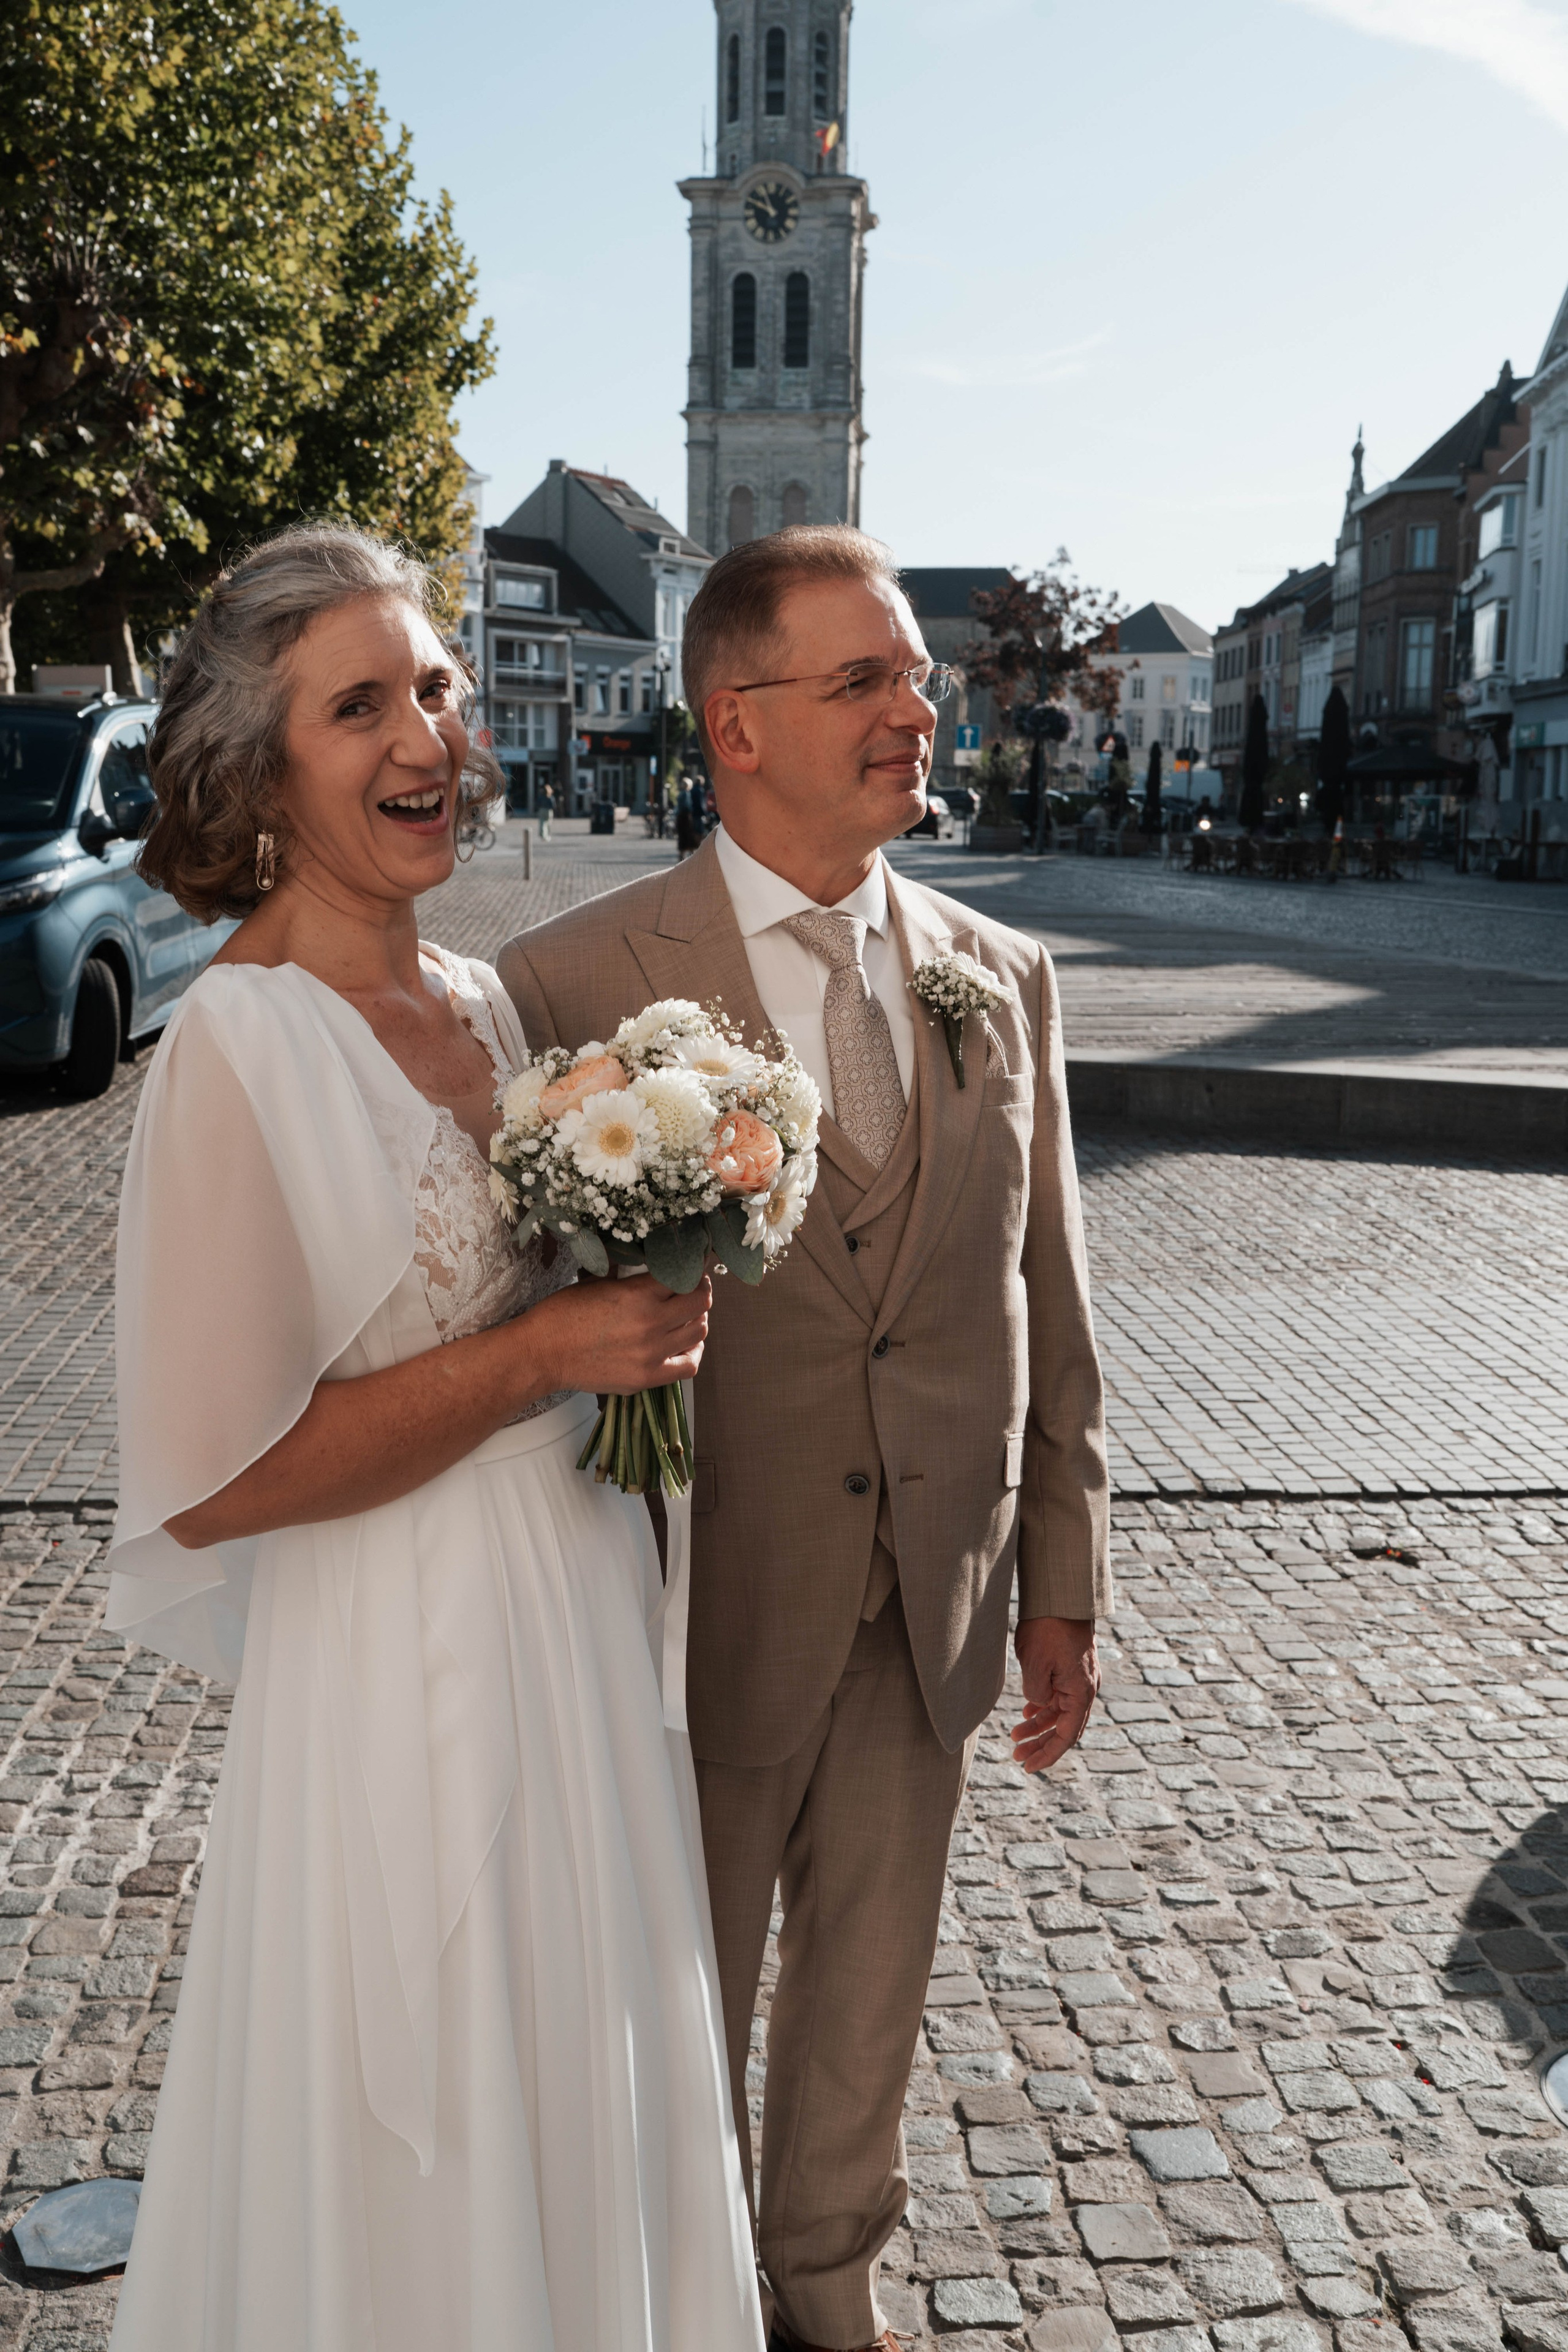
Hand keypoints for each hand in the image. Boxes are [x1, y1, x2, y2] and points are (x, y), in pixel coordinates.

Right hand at [530, 1271, 710, 1397]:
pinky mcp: (646, 1377)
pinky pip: (689, 1366)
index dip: (693, 1270)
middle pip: (700, 1303)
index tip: (693, 1269)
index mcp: (638, 1294)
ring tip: (689, 1315)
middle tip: (694, 1289)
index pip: (685, 1277)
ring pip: (699, 1332)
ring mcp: (651, 1353)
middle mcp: (650, 1323)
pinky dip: (694, 1352)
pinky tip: (686, 1345)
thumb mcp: (596, 1282)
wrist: (542, 1353)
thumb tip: (648, 1264)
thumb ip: (628, 1275)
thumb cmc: (562, 1315)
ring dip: (698, 1320)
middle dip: (701, 1291)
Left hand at [1011, 1616, 1098, 1773]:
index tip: (1028, 1767)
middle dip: (1041, 1744)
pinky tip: (1027, 1712)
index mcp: (1081, 1692)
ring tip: (1015, 1736)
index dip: (1048, 1754)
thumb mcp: (1035, 1665)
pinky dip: (1043, 1707)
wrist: (1060, 1596)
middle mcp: (1085, 1688)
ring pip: (1059, 1712)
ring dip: (1039, 1725)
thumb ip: (1036, 1693)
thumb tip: (1037, 1704)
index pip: (1067, 1736)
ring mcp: (1079, 1678)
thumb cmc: (1048, 1628)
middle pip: (1064, 1728)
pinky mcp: (1070, 1668)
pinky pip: (1058, 1696)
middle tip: (1016, 1756)